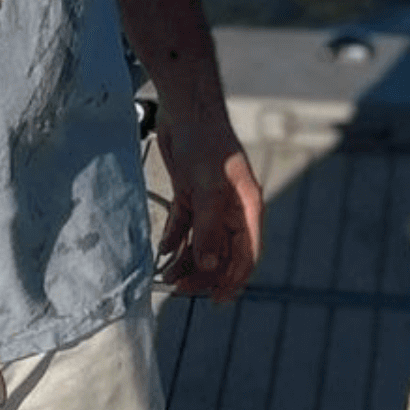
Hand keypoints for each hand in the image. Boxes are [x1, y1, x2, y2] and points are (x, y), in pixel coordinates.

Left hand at [152, 108, 262, 302]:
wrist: (185, 109)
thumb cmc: (206, 143)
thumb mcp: (208, 188)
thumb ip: (209, 229)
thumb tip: (210, 268)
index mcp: (247, 207)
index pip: (247, 253)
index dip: (234, 279)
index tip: (216, 301)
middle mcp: (232, 208)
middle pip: (223, 252)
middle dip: (205, 274)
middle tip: (182, 290)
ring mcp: (211, 201)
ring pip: (201, 241)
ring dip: (187, 260)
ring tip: (168, 276)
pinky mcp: (191, 193)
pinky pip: (185, 225)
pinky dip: (175, 239)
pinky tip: (163, 251)